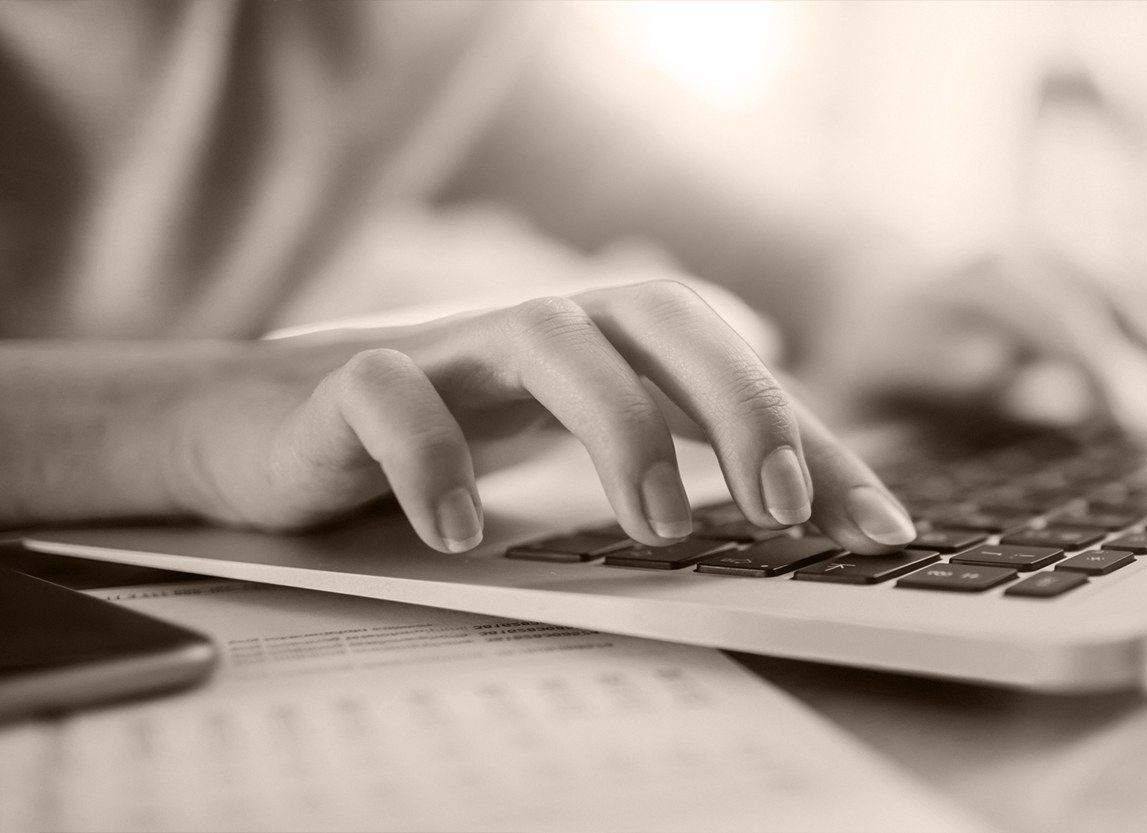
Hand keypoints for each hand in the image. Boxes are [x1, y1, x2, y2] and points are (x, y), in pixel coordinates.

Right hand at [167, 280, 917, 553]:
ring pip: (549, 341)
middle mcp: (545, 324)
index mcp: (610, 339)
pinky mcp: (352, 385)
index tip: (880, 530)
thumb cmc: (451, 433)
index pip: (737, 368)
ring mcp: (450, 346)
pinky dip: (433, 458)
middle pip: (661, 319)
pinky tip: (463, 531)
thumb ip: (689, 454)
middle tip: (779, 509)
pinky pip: (394, 398)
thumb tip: (822, 490)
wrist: (266, 427)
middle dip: (736, 406)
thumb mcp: (580, 441)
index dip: (817, 442)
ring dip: (617, 427)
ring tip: (659, 525)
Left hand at [803, 249, 1146, 442]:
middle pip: (1132, 292)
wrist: (866, 294)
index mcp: (976, 282)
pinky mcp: (1106, 272)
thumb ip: (959, 386)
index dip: (1111, 366)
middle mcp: (1035, 255)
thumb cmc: (872, 365)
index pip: (1058, 313)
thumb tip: (1047, 395)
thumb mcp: (884, 389)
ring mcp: (1076, 257)